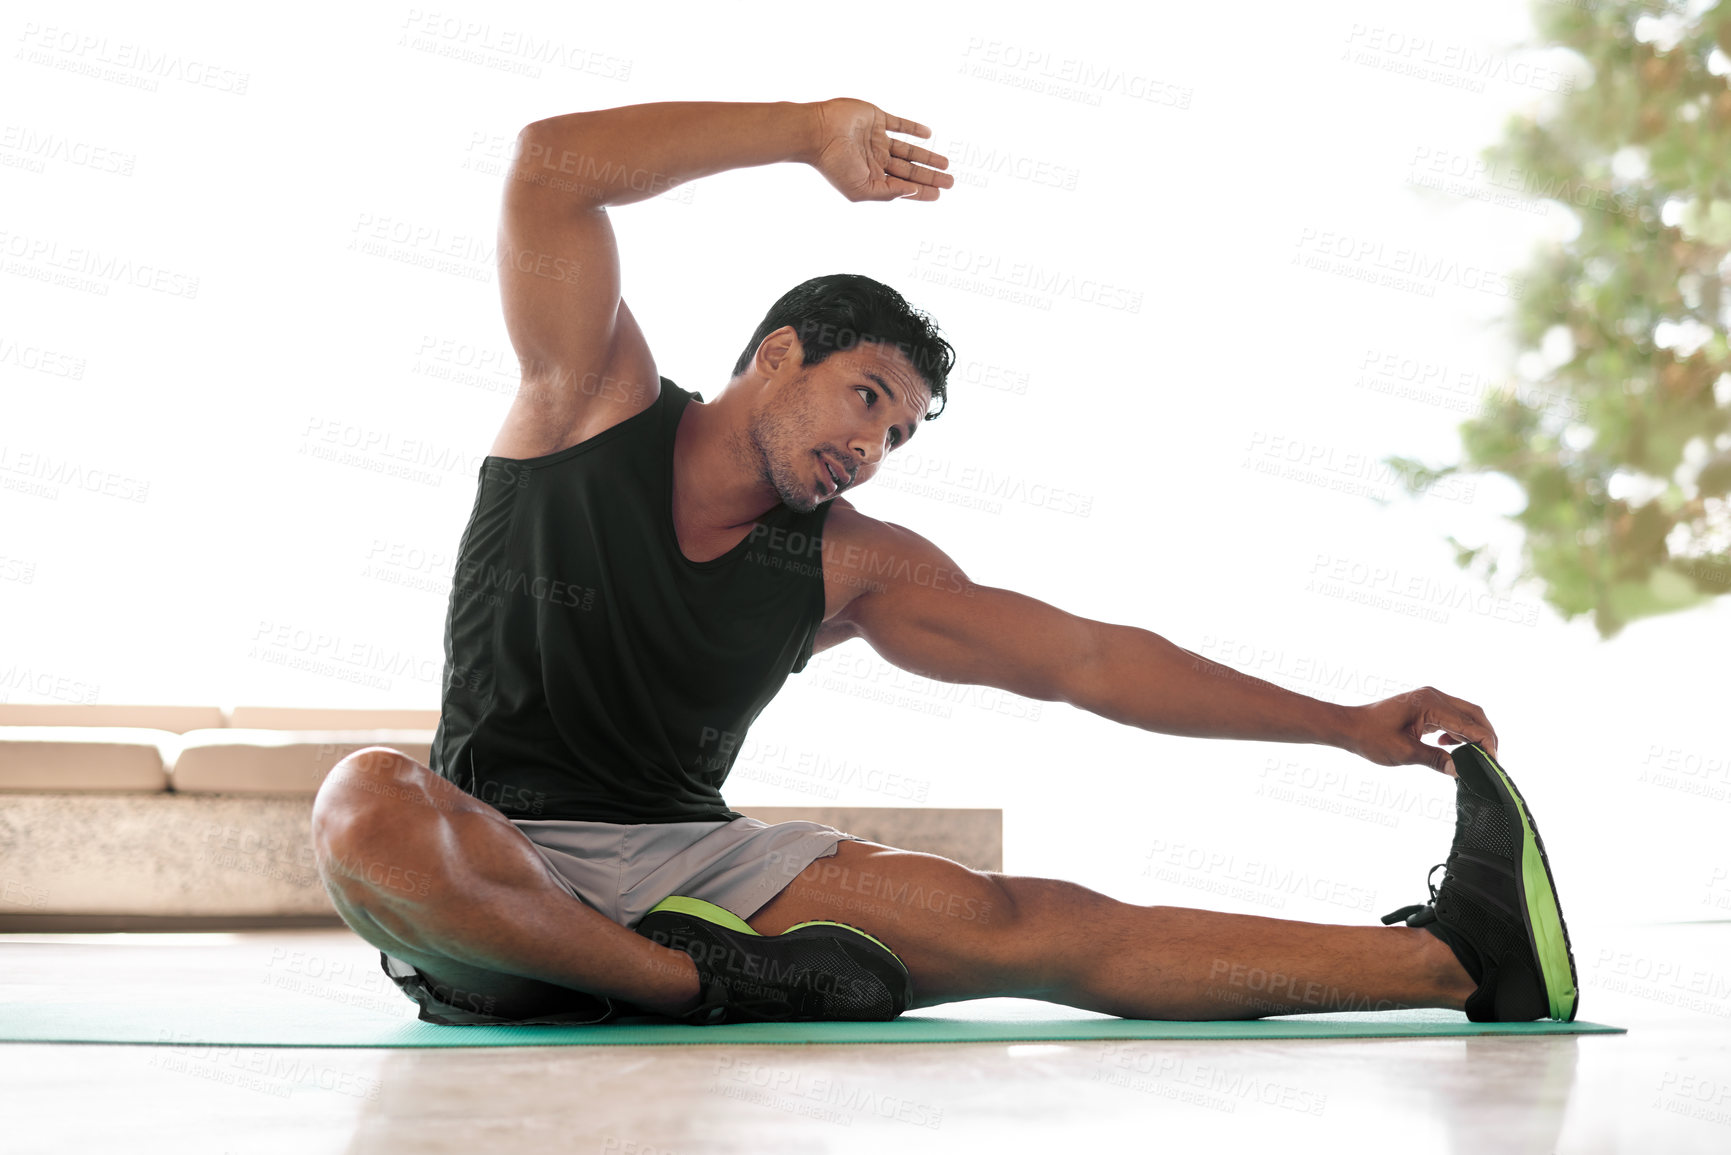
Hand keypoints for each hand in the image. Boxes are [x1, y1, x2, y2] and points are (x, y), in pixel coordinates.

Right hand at [805, 97, 954, 202]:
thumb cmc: (834, 164)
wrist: (817, 131)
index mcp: (871, 177)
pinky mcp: (876, 119)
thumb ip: (888, 192)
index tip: (940, 194)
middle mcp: (875, 159)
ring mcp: (876, 139)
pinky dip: (913, 129)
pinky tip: (928, 135)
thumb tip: (912, 191)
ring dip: (927, 156)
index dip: (922, 191)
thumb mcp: (861, 189)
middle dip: (930, 177)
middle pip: (910, 170)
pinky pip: (899, 124)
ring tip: (945, 164)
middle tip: (951, 181)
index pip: (903, 187)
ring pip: (908, 150)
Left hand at [1344, 686, 1498, 775]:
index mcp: (1430, 703)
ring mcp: (1430, 699)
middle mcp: (1433, 696)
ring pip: (1465, 714)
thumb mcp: (1404, 752)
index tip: (1494, 762)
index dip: (1485, 743)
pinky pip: (1452, 716)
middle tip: (1492, 760)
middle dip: (1486, 736)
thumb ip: (1435, 759)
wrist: (1349, 726)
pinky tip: (1450, 746)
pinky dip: (1459, 731)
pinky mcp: (1426, 706)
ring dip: (1473, 734)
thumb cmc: (1371, 737)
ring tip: (1475, 757)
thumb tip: (1461, 771)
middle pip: (1473, 714)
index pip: (1469, 723)